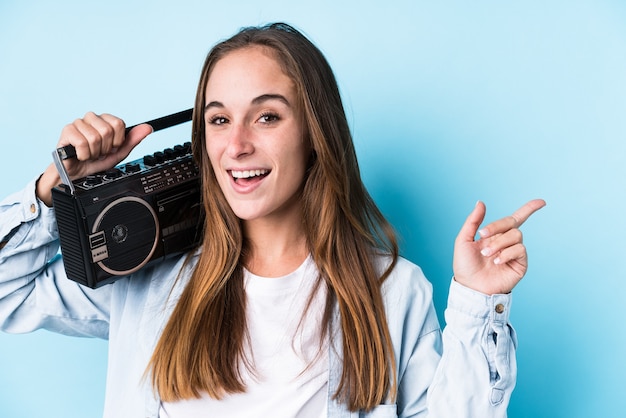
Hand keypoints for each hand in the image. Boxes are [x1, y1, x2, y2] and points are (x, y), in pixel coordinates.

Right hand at [36, 112, 151, 205]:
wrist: (78, 174)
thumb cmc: (96, 162)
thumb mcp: (119, 153)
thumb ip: (133, 139)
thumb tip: (148, 128)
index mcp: (105, 120)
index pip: (118, 123)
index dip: (117, 141)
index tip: (111, 148)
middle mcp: (91, 118)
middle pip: (107, 130)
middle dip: (105, 148)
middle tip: (99, 152)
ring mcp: (78, 123)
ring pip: (95, 137)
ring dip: (94, 152)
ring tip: (90, 154)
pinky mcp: (67, 131)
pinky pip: (82, 143)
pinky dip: (84, 154)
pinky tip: (80, 155)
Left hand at [453, 199, 545, 294]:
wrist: (470, 287)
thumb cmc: (465, 266)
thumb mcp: (463, 240)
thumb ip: (473, 221)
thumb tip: (481, 202)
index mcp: (495, 235)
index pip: (515, 219)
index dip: (529, 209)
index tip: (541, 202)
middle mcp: (506, 242)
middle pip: (512, 223)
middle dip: (497, 226)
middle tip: (482, 236)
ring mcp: (514, 253)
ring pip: (516, 235)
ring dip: (499, 242)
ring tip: (487, 254)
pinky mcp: (520, 264)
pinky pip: (520, 249)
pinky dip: (507, 253)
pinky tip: (497, 261)